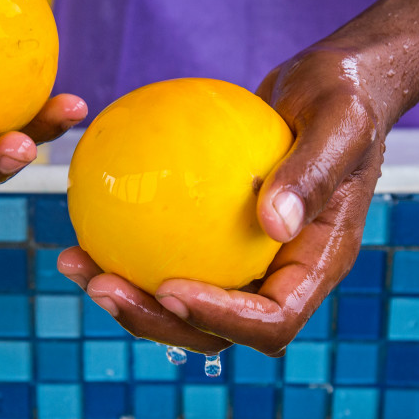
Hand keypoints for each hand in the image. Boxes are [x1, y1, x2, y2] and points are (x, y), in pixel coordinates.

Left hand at [58, 47, 385, 355]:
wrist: (326, 89)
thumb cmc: (342, 97)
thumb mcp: (340, 120)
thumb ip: (313, 171)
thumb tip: (272, 224)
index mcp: (317, 263)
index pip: (273, 318)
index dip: (221, 318)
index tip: (169, 287)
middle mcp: (280, 274)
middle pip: (218, 330)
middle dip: (158, 320)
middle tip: (102, 285)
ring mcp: (247, 260)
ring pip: (184, 302)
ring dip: (129, 295)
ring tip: (76, 262)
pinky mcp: (217, 238)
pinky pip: (170, 253)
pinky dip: (127, 251)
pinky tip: (86, 227)